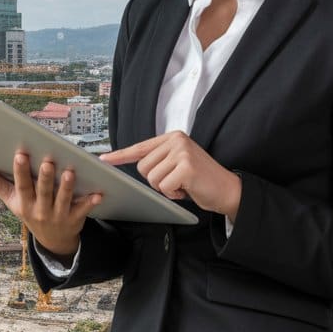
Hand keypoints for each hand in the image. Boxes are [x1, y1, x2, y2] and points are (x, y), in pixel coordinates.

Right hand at [0, 153, 101, 259]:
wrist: (53, 239)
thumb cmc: (29, 210)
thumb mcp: (10, 199)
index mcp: (24, 203)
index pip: (22, 186)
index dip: (20, 172)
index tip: (20, 155)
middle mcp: (41, 210)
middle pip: (43, 191)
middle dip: (44, 177)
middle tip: (47, 161)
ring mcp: (58, 215)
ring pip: (63, 199)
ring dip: (66, 187)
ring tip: (69, 172)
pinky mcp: (75, 218)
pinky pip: (83, 209)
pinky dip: (91, 202)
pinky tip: (98, 193)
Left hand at [100, 131, 240, 218]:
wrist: (228, 189)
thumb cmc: (200, 180)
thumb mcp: (178, 163)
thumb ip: (160, 159)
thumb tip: (134, 164)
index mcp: (172, 137)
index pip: (140, 147)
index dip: (120, 155)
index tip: (104, 159)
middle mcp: (176, 141)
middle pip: (143, 167)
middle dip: (156, 180)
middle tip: (176, 180)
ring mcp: (182, 152)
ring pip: (152, 178)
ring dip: (166, 188)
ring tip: (183, 184)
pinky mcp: (186, 167)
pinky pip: (164, 186)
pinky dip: (174, 193)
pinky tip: (188, 189)